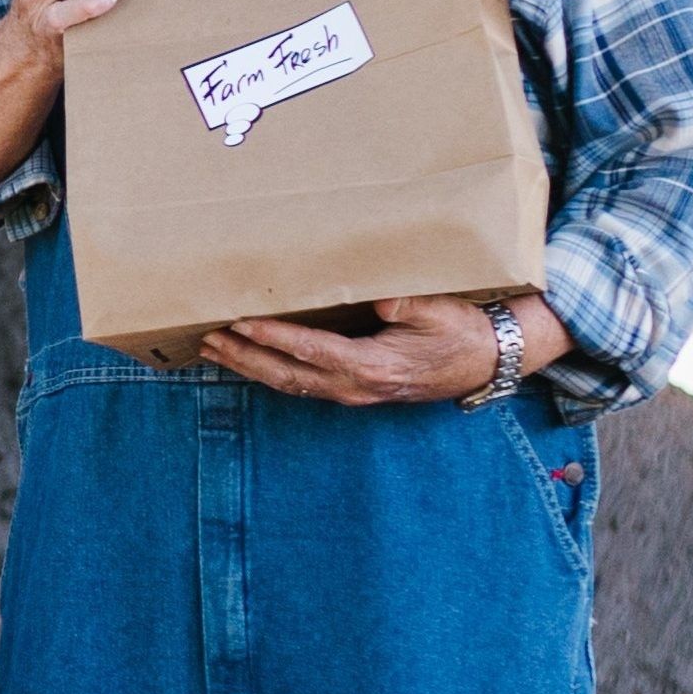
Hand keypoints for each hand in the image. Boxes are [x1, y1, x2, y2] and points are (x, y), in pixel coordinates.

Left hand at [196, 294, 537, 410]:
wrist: (484, 363)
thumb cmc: (460, 332)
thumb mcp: (439, 312)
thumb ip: (408, 305)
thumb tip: (380, 300)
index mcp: (373, 366)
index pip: (311, 351)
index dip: (274, 338)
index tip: (241, 323)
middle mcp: (355, 386)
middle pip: (287, 375)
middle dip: (245, 356)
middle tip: (209, 337)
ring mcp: (352, 393)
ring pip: (290, 383)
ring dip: (249, 367)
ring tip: (214, 348)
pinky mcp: (352, 390)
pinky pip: (302, 384)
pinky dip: (270, 371)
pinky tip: (249, 359)